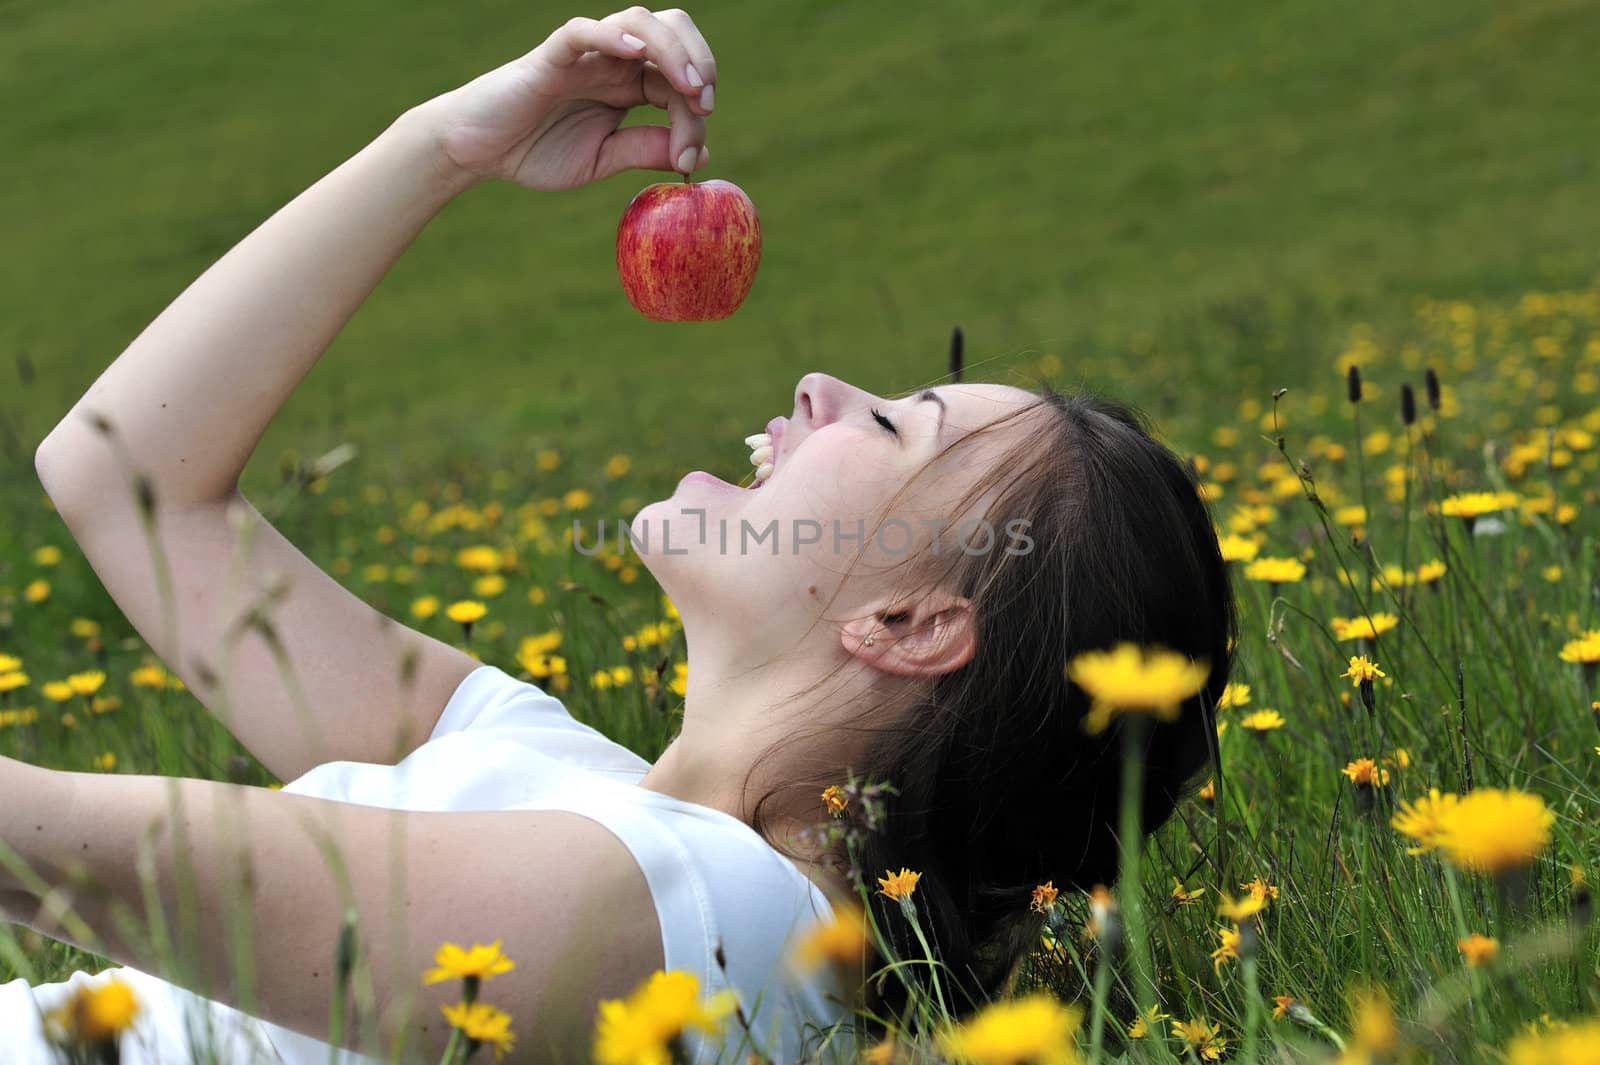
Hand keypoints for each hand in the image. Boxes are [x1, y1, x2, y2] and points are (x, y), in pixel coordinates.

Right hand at [416, 7, 716, 191]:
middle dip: (701, 63)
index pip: (680, 83)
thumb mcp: (603, 159)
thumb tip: (703, 150)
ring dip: (674, 50)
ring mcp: (586, 53)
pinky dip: (612, 34)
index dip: (696, 114)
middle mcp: (614, 60)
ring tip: (688, 86)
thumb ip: (646, 149)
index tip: (690, 155)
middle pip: (673, 32)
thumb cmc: (536, 150)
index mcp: (630, 85)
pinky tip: (635, 53)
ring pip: (641, 22)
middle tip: (705, 104)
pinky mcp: (552, 54)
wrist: (479, 151)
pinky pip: (585, 31)